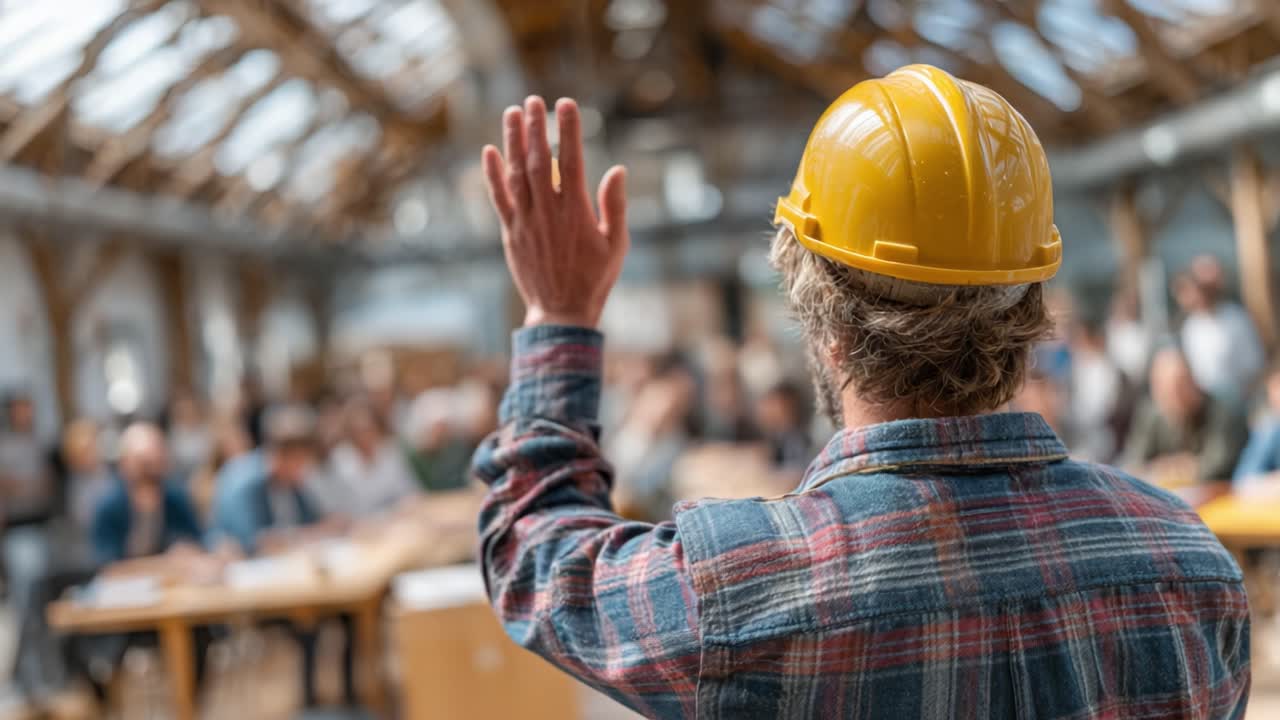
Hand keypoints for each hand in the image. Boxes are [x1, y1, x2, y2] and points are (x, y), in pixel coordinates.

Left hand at [482, 97, 628, 328]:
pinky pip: (499, 199)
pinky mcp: (511, 233)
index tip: (566, 104)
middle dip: (535, 127)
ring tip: (512, 113)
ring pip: (516, 174)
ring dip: (512, 141)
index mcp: (576, 212)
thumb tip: (618, 170)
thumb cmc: (594, 279)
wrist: (561, 314)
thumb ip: (615, 206)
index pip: (571, 160)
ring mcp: (526, 222)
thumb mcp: (616, 244)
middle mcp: (548, 212)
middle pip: (538, 160)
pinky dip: (492, 175)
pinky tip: (489, 152)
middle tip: (533, 100)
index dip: (568, 129)